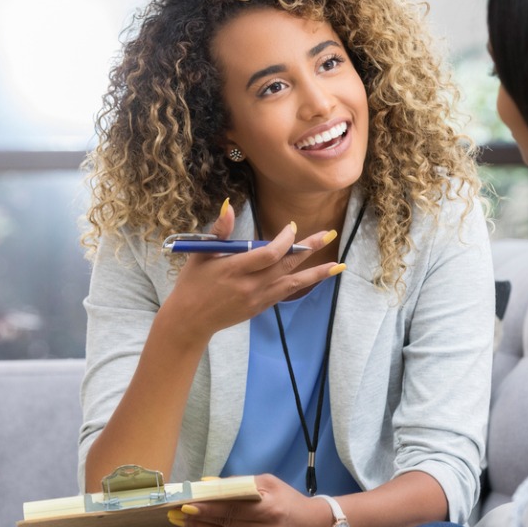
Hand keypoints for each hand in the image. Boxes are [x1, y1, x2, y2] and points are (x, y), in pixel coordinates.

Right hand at [159, 200, 341, 339]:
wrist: (189, 320)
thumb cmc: (192, 283)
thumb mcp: (201, 254)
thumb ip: (219, 231)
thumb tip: (230, 206)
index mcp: (234, 269)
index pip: (269, 253)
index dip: (285, 240)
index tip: (292, 227)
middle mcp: (249, 285)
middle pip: (286, 265)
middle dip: (309, 249)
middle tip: (329, 234)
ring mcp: (257, 299)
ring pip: (293, 283)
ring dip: (316, 273)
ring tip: (338, 266)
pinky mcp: (259, 308)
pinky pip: (285, 293)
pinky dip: (301, 284)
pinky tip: (315, 277)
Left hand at [167, 474, 331, 526]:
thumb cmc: (289, 500)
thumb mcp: (268, 483)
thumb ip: (238, 484)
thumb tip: (208, 484)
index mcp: (270, 510)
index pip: (232, 509)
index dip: (207, 508)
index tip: (186, 504)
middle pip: (225, 525)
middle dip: (198, 519)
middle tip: (175, 512)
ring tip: (182, 521)